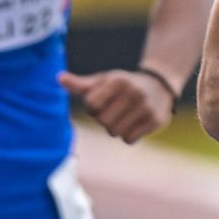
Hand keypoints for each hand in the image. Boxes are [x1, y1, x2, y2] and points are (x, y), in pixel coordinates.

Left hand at [60, 68, 176, 144]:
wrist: (159, 86)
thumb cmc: (123, 85)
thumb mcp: (104, 81)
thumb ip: (81, 84)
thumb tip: (58, 78)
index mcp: (118, 80)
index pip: (91, 105)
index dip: (93, 107)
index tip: (103, 101)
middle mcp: (134, 92)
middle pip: (103, 121)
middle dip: (105, 119)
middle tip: (115, 110)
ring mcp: (146, 107)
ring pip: (115, 132)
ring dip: (116, 128)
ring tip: (125, 116)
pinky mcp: (155, 121)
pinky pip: (129, 140)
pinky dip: (129, 135)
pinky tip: (135, 123)